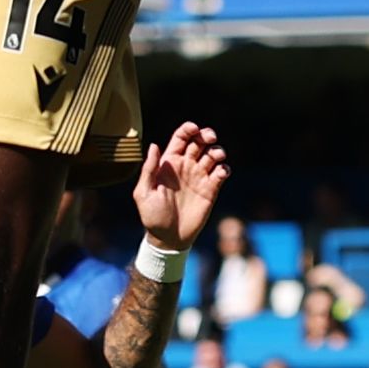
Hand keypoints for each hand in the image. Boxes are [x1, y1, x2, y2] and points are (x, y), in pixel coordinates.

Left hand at [130, 122, 230, 247]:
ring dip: (218, 151)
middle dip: (207, 135)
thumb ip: (149, 170)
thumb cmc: (152, 216)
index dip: (188, 129)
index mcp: (169, 163)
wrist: (168, 238)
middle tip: (210, 138)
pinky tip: (220, 173)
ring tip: (216, 158)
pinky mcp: (211, 190)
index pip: (181, 138)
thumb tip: (154, 145)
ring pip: (213, 155)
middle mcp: (186, 166)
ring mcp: (199, 177)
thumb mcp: (143, 194)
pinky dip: (224, 168)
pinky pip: (222, 173)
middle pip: (200, 141)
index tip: (194, 128)